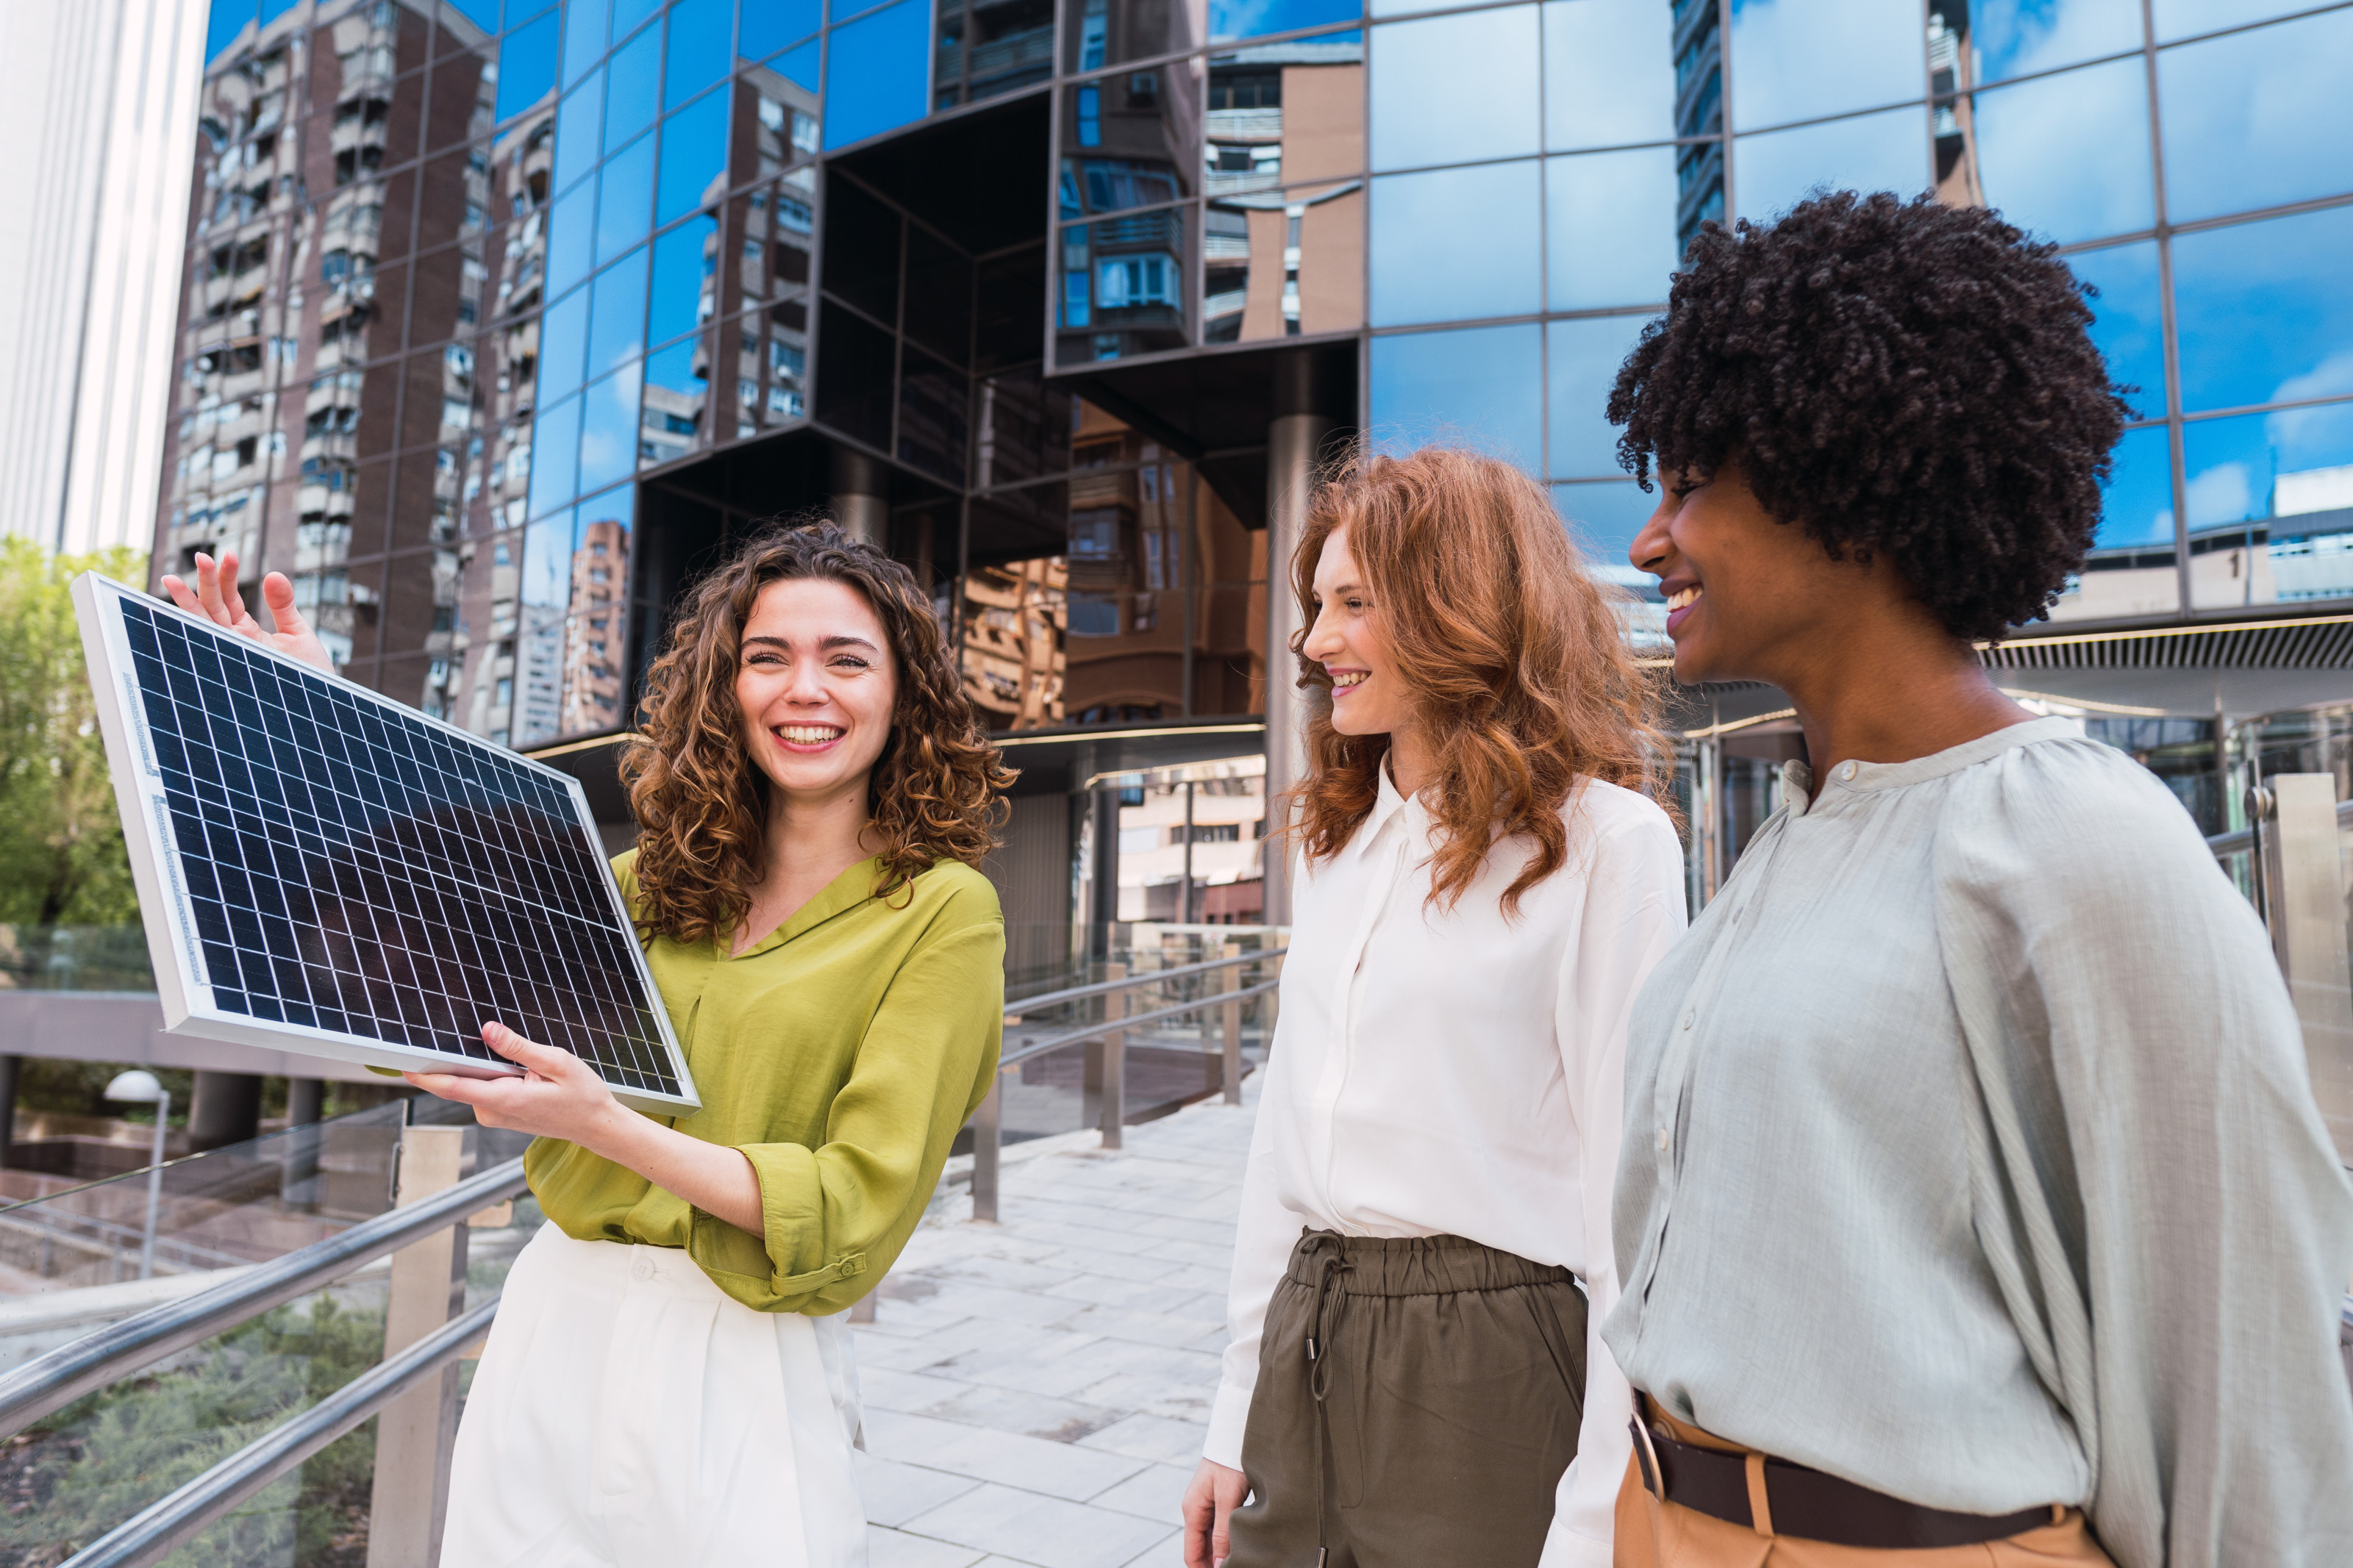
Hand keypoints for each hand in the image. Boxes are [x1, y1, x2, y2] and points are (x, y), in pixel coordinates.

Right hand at [159, 549, 336, 673]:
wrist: (323, 705)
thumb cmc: (310, 674)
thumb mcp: (298, 634)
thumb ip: (284, 605)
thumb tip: (274, 573)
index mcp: (246, 630)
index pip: (228, 597)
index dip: (226, 575)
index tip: (229, 554)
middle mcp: (232, 642)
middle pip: (211, 607)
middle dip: (205, 582)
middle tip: (201, 556)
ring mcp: (231, 655)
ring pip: (203, 625)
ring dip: (188, 603)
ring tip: (171, 579)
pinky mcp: (233, 670)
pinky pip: (208, 649)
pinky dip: (192, 633)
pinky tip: (181, 616)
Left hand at [404, 1023, 628, 1149]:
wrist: (595, 1124)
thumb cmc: (581, 1096)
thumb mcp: (556, 1062)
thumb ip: (519, 1047)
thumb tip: (488, 1030)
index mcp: (505, 1100)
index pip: (453, 1087)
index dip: (425, 1075)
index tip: (402, 1063)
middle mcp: (492, 1112)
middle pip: (463, 1079)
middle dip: (469, 1058)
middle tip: (492, 1042)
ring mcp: (493, 1116)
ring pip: (475, 1082)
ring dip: (488, 1067)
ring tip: (525, 1066)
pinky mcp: (497, 1115)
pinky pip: (484, 1089)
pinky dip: (494, 1076)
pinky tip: (521, 1074)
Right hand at [1181, 1458, 1245, 1567]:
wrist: (1235, 1435)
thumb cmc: (1231, 1464)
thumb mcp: (1228, 1500)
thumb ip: (1223, 1533)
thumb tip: (1218, 1565)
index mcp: (1192, 1511)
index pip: (1191, 1554)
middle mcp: (1195, 1510)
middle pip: (1201, 1548)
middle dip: (1213, 1563)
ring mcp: (1205, 1504)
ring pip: (1211, 1538)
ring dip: (1221, 1552)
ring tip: (1239, 1561)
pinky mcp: (1216, 1499)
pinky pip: (1218, 1527)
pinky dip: (1227, 1538)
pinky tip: (1241, 1544)